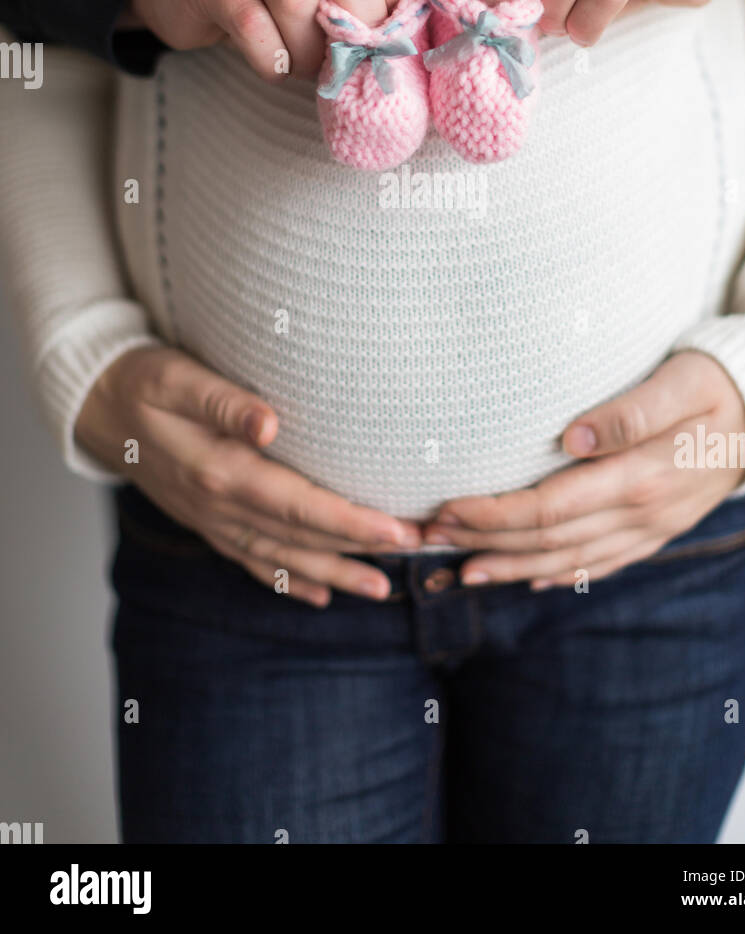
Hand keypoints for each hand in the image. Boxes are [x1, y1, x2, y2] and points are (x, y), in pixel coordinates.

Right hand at [75, 346, 420, 605]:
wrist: (95, 406)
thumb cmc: (143, 381)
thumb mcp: (178, 377)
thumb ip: (225, 401)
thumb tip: (271, 422)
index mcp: (220, 471)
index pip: (300, 505)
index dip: (351, 521)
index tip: (397, 529)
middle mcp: (219, 507)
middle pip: (301, 537)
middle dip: (362, 548)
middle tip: (419, 551)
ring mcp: (212, 521)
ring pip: (282, 558)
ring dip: (334, 574)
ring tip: (382, 588)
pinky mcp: (207, 523)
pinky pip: (253, 562)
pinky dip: (287, 582)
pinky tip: (316, 596)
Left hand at [422, 352, 744, 586]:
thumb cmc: (715, 383)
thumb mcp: (679, 382)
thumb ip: (628, 411)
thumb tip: (571, 436)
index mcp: (640, 478)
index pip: (550, 508)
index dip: (494, 514)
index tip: (447, 508)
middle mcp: (641, 514)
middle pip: (549, 540)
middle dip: (485, 541)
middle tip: (430, 538)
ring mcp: (649, 529)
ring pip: (568, 561)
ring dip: (512, 566)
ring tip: (462, 569)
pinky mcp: (655, 531)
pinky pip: (600, 564)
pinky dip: (560, 575)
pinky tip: (529, 578)